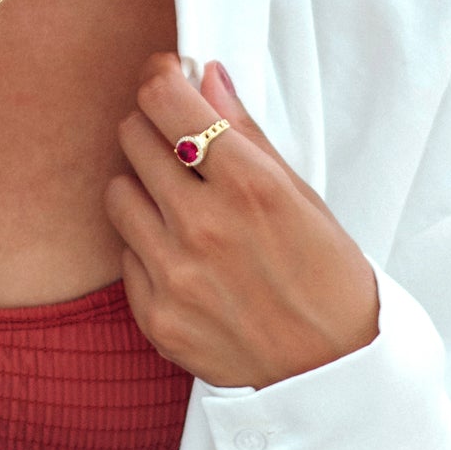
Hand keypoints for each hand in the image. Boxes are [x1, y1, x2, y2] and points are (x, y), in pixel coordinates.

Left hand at [104, 55, 378, 389]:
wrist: (333, 374)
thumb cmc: (328, 277)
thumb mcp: (301, 195)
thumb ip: (246, 132)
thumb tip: (208, 77)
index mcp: (248, 185)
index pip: (165, 101)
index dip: (161, 77)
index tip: (168, 76)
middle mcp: (203, 225)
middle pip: (132, 135)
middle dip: (152, 126)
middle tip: (177, 140)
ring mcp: (174, 274)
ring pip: (117, 191)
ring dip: (142, 186)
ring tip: (179, 202)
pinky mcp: (155, 316)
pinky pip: (125, 253)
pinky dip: (147, 245)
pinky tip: (185, 257)